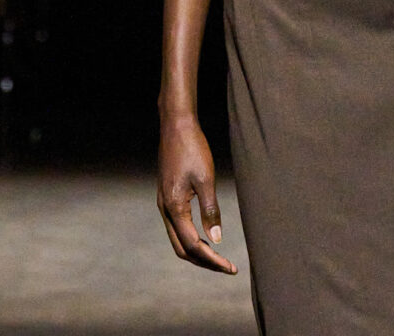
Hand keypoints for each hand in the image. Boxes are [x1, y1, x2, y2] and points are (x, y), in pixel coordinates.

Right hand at [157, 114, 236, 272]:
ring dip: (197, 251)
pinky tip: (205, 235)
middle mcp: (165, 209)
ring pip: (177, 239)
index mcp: (174, 207)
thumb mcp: (205, 178)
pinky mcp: (167, 196)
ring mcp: (164, 203)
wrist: (176, 125)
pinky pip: (177, 226)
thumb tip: (216, 239)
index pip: (193, 245)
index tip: (230, 268)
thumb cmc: (192, 148)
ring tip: (218, 257)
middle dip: (203, 261)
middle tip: (226, 267)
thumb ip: (210, 210)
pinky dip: (191, 237)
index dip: (212, 260)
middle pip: (182, 248)